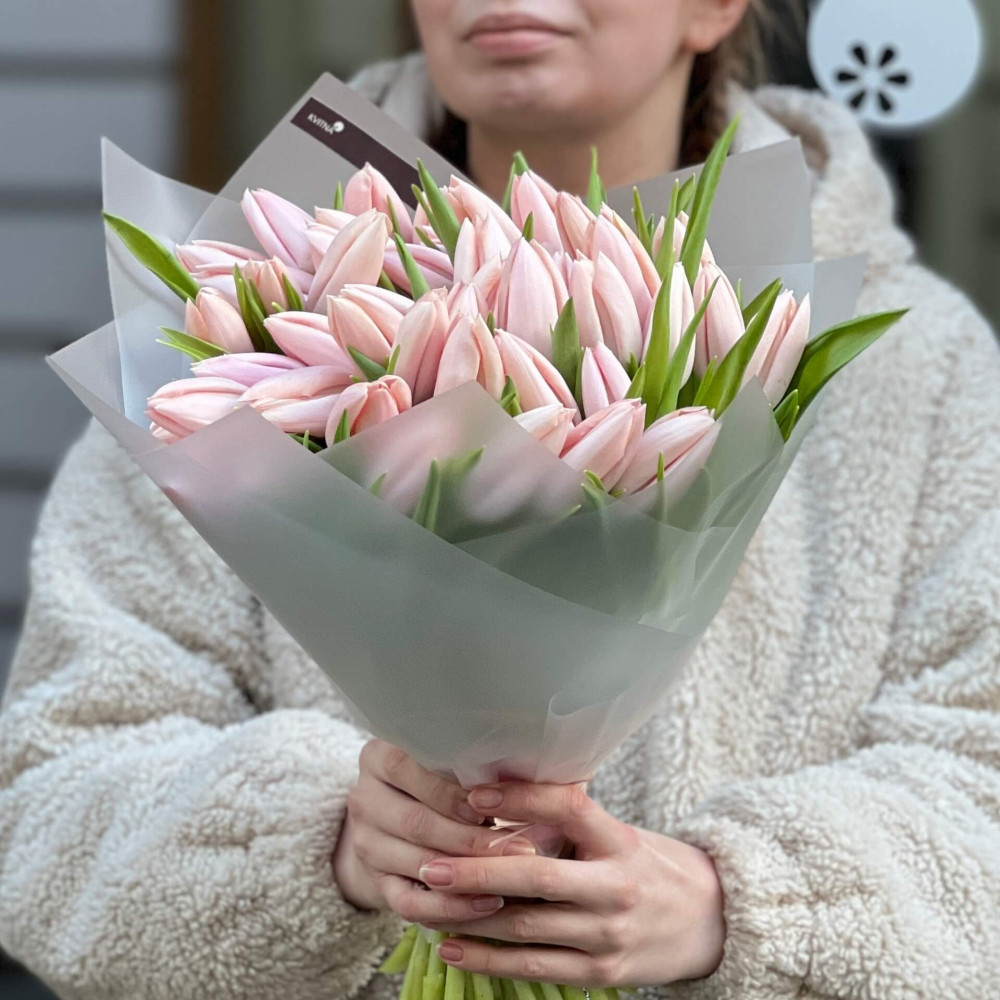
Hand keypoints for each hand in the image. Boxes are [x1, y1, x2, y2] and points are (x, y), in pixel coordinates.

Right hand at [333, 740, 536, 919]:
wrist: (394, 821)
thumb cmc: (438, 781)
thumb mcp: (443, 763)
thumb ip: (469, 768)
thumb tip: (524, 781)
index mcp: (378, 757)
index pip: (405, 768)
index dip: (447, 791)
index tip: (488, 807)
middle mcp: (365, 798)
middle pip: (414, 821)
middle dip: (469, 838)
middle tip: (518, 848)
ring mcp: (367, 843)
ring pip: (416, 861)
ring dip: (466, 873)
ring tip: (510, 877)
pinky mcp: (376, 882)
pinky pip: (410, 902)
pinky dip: (450, 907)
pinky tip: (486, 905)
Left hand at [418, 782, 725, 988]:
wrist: (707, 922)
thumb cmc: (646, 864)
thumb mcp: (618, 832)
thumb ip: (569, 819)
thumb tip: (500, 787)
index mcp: (619, 840)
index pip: (569, 808)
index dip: (521, 798)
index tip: (474, 792)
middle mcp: (615, 887)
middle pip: (538, 879)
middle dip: (478, 873)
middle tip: (431, 863)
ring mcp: (608, 935)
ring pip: (526, 928)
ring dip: (469, 918)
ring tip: (425, 903)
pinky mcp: (600, 974)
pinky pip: (534, 967)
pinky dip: (488, 960)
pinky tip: (451, 947)